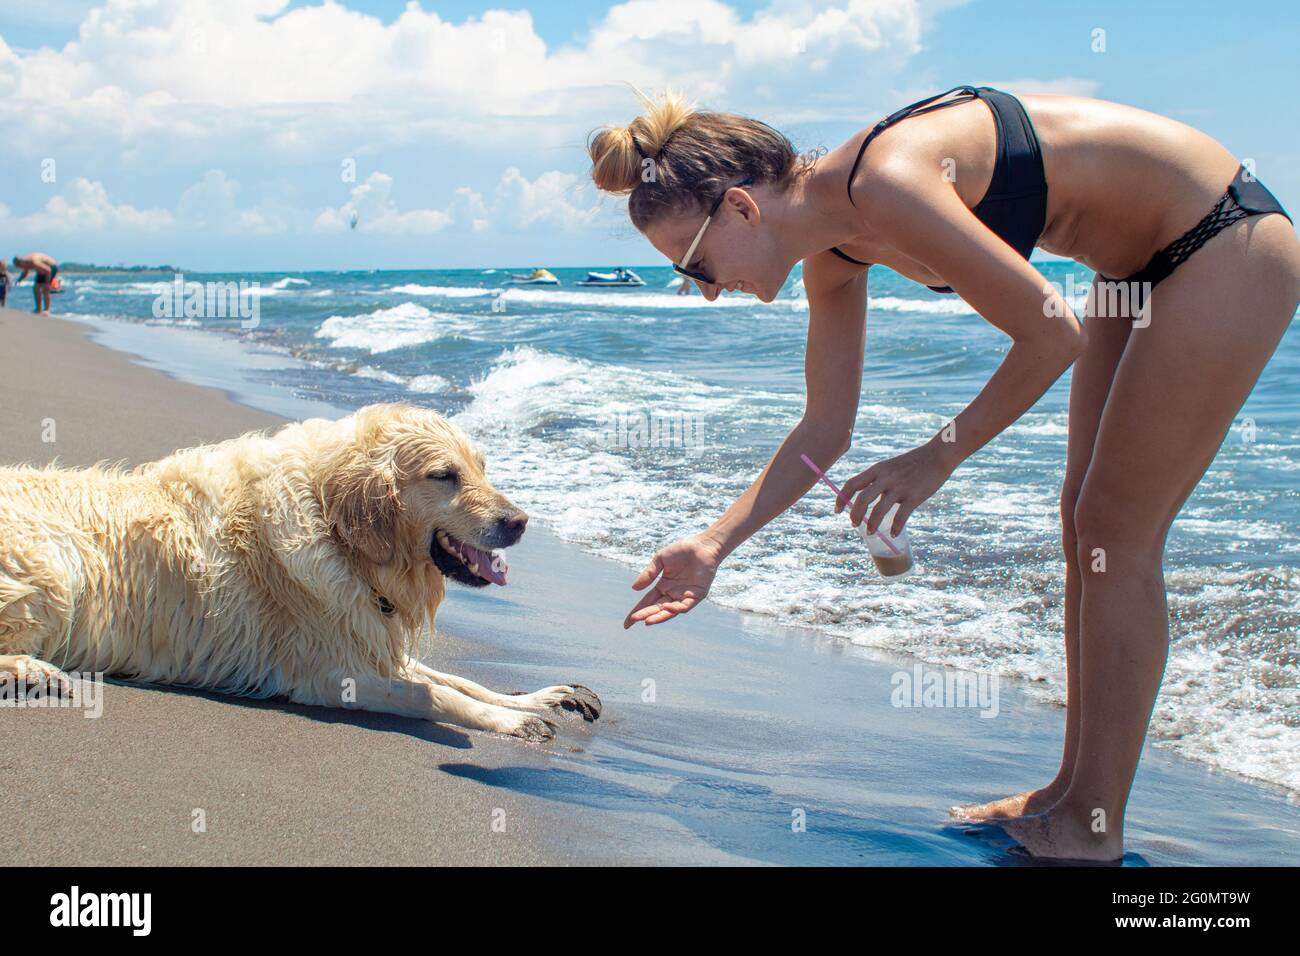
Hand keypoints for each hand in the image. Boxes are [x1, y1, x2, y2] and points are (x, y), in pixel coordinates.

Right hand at [624, 533, 723, 627]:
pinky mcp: (696, 596)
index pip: (647, 602)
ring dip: (659, 616)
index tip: (627, 623)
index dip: (637, 612)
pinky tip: (668, 607)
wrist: (702, 546)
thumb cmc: (681, 550)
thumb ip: (649, 574)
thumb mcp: (660, 560)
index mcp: (663, 587)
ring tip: (647, 621)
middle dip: (645, 615)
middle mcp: (672, 594)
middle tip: (634, 620)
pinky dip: (676, 608)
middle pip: (656, 608)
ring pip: (670, 611)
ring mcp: (684, 596)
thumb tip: (634, 589)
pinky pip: (685, 606)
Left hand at [835, 441, 953, 535]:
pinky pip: (901, 516)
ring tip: (870, 532)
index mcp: (877, 469)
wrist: (937, 455)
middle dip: (855, 515)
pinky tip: (893, 534)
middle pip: (862, 499)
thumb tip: (867, 502)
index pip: (852, 484)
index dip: (841, 499)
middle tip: (853, 524)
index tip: (837, 511)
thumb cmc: (913, 463)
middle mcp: (885, 478)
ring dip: (871, 524)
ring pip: (879, 510)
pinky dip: (895, 528)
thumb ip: (878, 481)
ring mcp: (900, 487)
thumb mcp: (890, 467)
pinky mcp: (914, 496)